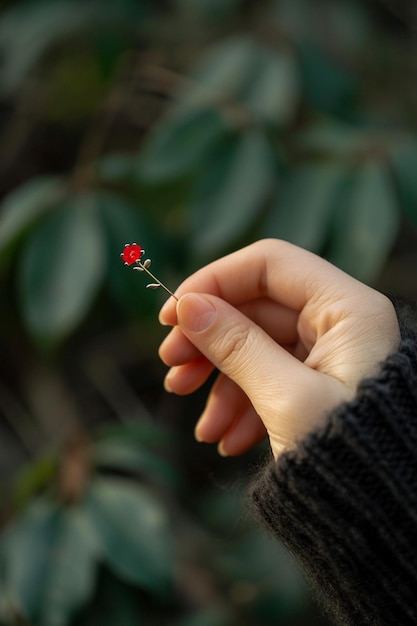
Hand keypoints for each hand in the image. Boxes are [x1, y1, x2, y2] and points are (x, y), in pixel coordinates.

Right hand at [158, 240, 399, 458]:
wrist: (383, 518)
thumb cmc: (351, 459)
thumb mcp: (287, 398)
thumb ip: (236, 346)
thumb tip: (189, 307)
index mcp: (347, 308)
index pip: (269, 264)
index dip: (215, 281)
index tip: (172, 314)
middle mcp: (339, 324)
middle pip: (256, 310)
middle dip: (208, 342)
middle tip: (171, 369)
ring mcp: (328, 357)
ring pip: (256, 350)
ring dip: (220, 384)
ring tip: (201, 427)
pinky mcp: (317, 387)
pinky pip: (268, 381)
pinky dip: (242, 407)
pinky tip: (226, 439)